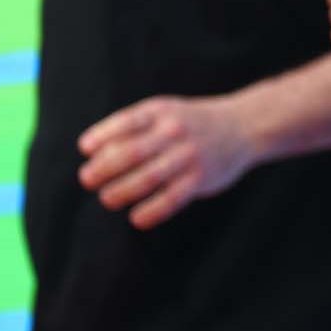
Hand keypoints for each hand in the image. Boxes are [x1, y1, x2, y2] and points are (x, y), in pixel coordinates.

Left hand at [77, 94, 255, 228]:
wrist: (244, 126)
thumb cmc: (191, 123)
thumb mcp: (166, 111)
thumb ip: (133, 127)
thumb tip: (92, 153)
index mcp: (161, 112)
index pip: (124, 124)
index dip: (100, 138)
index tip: (86, 150)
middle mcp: (175, 132)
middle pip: (130, 153)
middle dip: (102, 169)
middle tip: (88, 180)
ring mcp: (189, 155)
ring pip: (147, 178)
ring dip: (120, 192)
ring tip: (108, 199)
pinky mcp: (201, 179)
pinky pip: (171, 199)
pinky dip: (151, 211)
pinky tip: (137, 218)